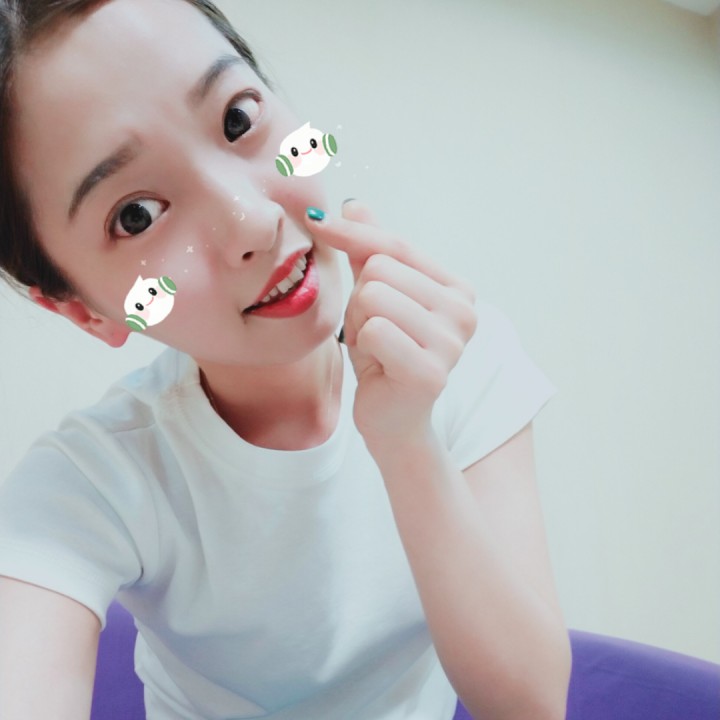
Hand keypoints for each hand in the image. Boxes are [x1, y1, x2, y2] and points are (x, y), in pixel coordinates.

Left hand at [306, 201, 476, 448]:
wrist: (391, 418)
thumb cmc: (385, 355)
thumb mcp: (375, 297)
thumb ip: (370, 252)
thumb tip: (354, 204)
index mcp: (457, 288)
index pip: (394, 245)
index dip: (351, 234)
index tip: (318, 222)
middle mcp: (464, 311)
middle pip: (379, 269)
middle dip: (360, 301)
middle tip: (373, 332)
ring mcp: (452, 343)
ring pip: (373, 296)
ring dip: (360, 324)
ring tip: (377, 347)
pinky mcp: (431, 372)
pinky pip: (375, 331)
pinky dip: (363, 346)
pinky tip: (378, 365)